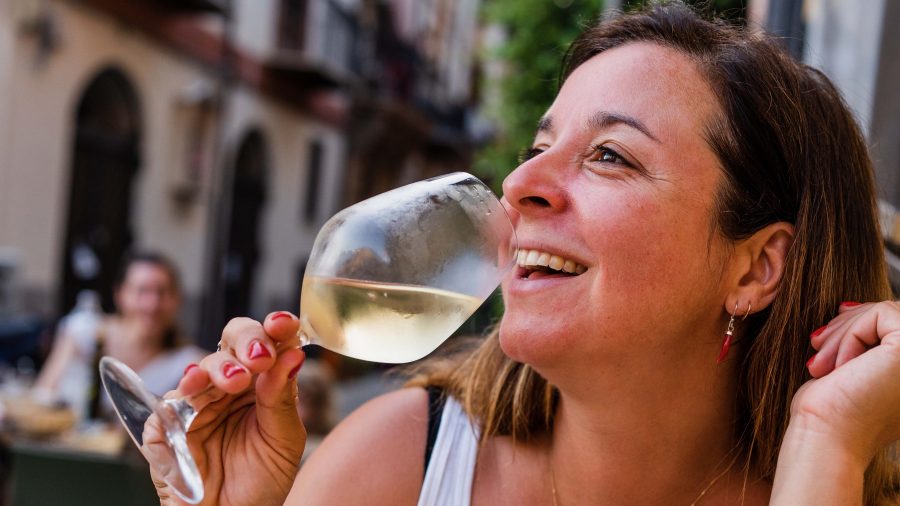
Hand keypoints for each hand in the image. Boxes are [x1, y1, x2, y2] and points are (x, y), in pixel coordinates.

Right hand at [150, 312, 305, 505]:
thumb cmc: (261, 481)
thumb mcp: (284, 440)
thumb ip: (283, 398)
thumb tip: (293, 354)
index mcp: (261, 382)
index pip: (267, 343)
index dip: (275, 328)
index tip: (284, 324)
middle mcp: (228, 386)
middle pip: (231, 342)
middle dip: (246, 341)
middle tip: (260, 355)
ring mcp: (196, 403)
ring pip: (202, 367)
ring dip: (220, 368)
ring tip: (236, 381)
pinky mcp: (165, 426)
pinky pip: (168, 404)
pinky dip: (182, 394)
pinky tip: (194, 386)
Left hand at [795, 301, 899, 462]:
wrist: (826, 437)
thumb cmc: (831, 411)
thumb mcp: (852, 369)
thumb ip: (865, 343)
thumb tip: (850, 306)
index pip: (894, 326)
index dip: (858, 322)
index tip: (824, 337)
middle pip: (891, 316)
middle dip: (846, 326)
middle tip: (816, 347)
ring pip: (884, 313)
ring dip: (843, 333)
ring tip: (821, 363)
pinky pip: (879, 315)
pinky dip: (850, 334)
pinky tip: (838, 366)